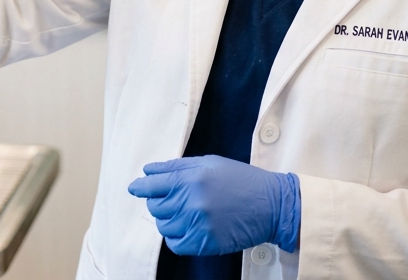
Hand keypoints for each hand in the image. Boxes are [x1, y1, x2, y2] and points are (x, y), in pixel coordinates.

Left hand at [127, 156, 299, 255]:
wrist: (271, 205)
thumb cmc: (240, 180)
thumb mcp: (209, 163)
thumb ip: (176, 166)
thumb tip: (148, 171)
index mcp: (191, 177)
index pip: (151, 184)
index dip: (140, 186)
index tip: (136, 188)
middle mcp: (191, 201)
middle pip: (154, 206)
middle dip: (159, 202)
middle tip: (172, 200)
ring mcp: (197, 224)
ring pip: (163, 225)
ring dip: (169, 220)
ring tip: (184, 214)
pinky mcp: (205, 242)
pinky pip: (175, 244)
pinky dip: (176, 237)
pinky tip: (187, 228)